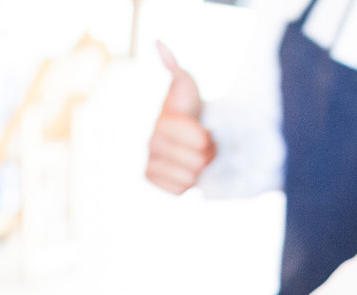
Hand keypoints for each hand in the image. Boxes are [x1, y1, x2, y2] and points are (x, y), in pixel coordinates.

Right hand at [146, 41, 214, 193]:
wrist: (189, 135)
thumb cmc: (191, 109)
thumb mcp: (188, 86)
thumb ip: (174, 66)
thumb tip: (157, 42)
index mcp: (162, 123)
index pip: (198, 142)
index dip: (207, 139)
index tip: (204, 130)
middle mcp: (150, 144)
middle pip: (195, 162)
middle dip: (206, 155)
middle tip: (203, 147)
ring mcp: (149, 165)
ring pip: (188, 179)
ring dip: (198, 171)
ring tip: (194, 159)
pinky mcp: (154, 182)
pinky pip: (179, 190)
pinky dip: (187, 184)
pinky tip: (184, 171)